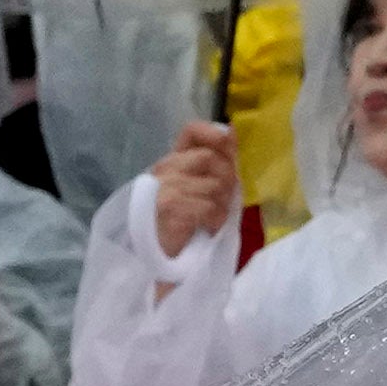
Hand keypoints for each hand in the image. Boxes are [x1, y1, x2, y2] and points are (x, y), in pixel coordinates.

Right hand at [148, 120, 241, 257]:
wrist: (155, 254)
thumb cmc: (180, 221)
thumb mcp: (198, 187)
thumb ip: (213, 163)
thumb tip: (231, 132)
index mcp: (172, 162)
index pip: (191, 131)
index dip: (214, 133)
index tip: (227, 145)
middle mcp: (164, 169)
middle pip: (209, 158)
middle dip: (226, 179)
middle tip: (222, 200)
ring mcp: (164, 188)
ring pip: (213, 185)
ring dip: (222, 204)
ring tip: (212, 217)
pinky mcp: (169, 209)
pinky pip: (208, 207)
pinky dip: (215, 220)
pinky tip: (207, 227)